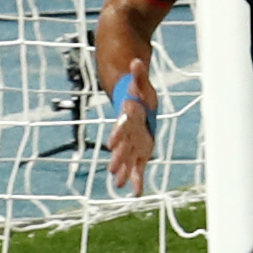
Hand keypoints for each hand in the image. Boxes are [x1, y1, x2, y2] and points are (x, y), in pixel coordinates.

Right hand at [103, 73, 157, 191]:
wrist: (134, 104)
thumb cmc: (138, 95)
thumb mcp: (140, 85)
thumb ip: (138, 75)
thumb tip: (137, 60)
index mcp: (126, 118)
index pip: (121, 127)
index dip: (117, 135)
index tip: (111, 144)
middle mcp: (127, 134)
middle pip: (122, 146)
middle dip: (118, 158)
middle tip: (112, 169)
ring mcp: (132, 144)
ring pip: (127, 159)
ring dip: (124, 171)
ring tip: (118, 185)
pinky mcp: (141, 151)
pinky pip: (139, 166)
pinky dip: (137, 178)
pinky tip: (136, 192)